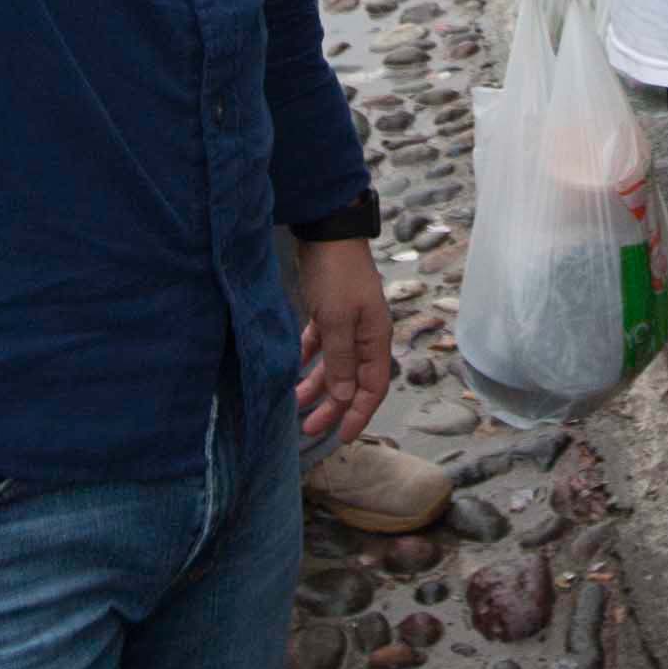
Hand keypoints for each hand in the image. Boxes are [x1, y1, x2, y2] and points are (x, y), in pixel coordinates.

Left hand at [290, 234, 394, 439]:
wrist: (328, 231)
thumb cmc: (336, 275)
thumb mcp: (338, 320)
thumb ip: (342, 360)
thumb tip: (347, 395)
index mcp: (374, 339)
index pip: (373, 387)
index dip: (359, 414)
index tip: (341, 437)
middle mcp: (364, 335)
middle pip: (351, 381)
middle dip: (332, 406)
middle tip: (308, 428)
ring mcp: (347, 323)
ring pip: (334, 365)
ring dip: (317, 385)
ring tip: (294, 403)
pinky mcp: (329, 311)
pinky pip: (321, 345)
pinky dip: (309, 359)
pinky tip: (293, 371)